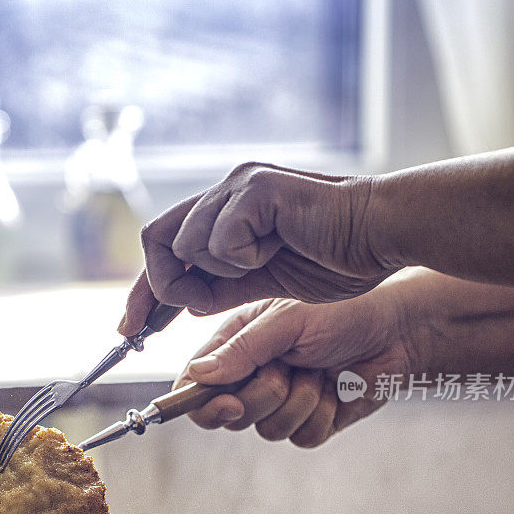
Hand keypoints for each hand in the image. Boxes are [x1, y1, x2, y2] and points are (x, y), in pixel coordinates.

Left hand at [118, 163, 393, 335]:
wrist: (382, 236)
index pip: (162, 246)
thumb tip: (187, 301)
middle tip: (179, 313)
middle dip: (158, 287)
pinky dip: (240, 258)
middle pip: (156, 238)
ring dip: (216, 272)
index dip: (143, 290)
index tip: (131, 328)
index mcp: (225, 212)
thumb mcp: (265, 282)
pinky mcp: (258, 188)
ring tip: (260, 265)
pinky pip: (219, 238)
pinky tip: (274, 251)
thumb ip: (223, 287)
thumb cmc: (336, 257)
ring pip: (185, 243)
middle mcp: (225, 192)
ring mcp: (239, 185)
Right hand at [173, 284, 417, 447]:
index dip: (201, 403)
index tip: (229, 403)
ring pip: (269, 430)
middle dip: (264, 396)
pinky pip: (302, 437)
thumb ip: (242, 349)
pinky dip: (323, 414)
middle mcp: (252, 376)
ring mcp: (281, 402)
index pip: (195, 385)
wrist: (398, 330)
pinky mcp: (311, 421)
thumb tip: (197, 376)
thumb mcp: (287, 321)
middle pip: (229, 415)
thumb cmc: (341, 311)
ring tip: (320, 371)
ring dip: (300, 402)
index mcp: (236, 346)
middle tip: (289, 369)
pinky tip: (339, 389)